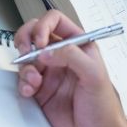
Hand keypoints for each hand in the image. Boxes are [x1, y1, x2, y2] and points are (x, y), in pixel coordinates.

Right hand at [15, 10, 126, 126]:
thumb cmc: (103, 105)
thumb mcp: (94, 74)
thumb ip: (72, 56)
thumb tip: (47, 50)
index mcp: (77, 44)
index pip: (55, 21)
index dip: (44, 26)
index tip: (40, 42)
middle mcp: (61, 55)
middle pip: (35, 33)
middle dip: (26, 39)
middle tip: (26, 50)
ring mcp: (48, 71)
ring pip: (26, 56)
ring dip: (25, 66)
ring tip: (34, 80)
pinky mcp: (39, 89)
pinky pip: (23, 79)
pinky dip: (22, 83)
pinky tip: (31, 90)